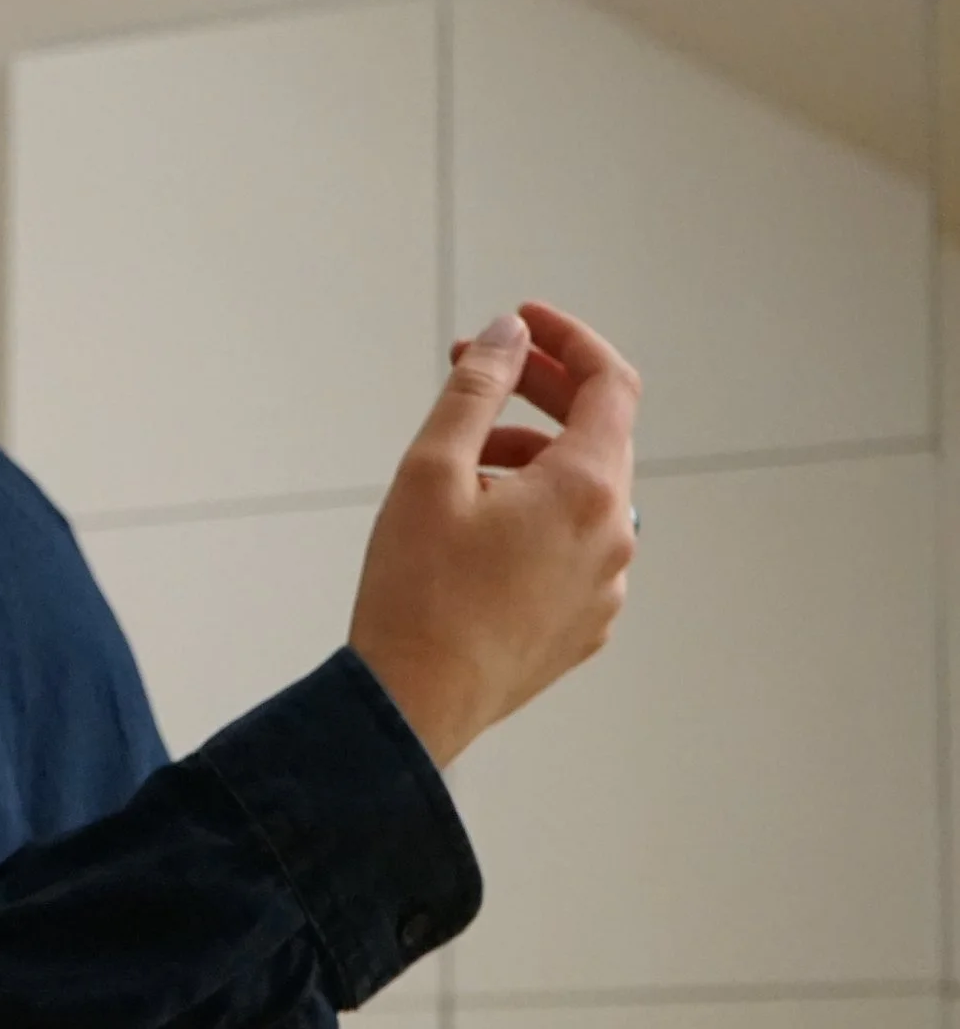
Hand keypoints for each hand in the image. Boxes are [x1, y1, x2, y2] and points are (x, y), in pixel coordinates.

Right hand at [347, 298, 639, 766]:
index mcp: (587, 489)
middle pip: (598, 437)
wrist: (413, 705)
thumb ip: (479, 389)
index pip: (610, 383)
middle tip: (477, 373)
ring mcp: (606, 587)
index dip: (568, 340)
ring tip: (460, 465)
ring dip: (532, 460)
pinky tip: (476, 531)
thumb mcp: (433, 470)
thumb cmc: (416, 593)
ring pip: (582, 494)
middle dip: (540, 395)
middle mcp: (615, 535)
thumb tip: (511, 335)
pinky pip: (574, 547)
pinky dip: (536, 517)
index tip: (521, 323)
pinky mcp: (584, 625)